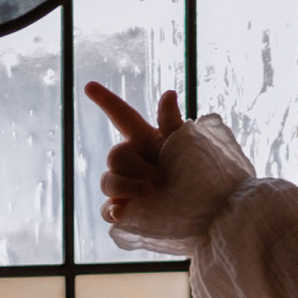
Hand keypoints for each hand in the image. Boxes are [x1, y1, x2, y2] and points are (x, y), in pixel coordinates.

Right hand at [85, 79, 183, 230]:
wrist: (208, 207)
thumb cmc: (197, 171)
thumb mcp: (186, 145)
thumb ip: (172, 122)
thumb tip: (169, 93)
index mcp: (143, 138)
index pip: (121, 115)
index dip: (106, 100)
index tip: (89, 85)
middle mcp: (131, 160)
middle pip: (115, 156)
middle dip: (137, 167)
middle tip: (162, 178)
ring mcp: (125, 186)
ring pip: (107, 181)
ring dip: (128, 186)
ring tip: (152, 193)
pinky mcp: (125, 209)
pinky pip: (107, 210)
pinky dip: (112, 211)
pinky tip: (121, 212)